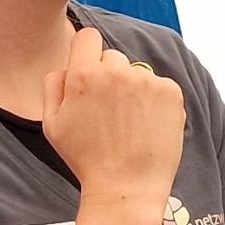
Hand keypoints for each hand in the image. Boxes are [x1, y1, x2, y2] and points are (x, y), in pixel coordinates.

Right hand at [42, 26, 184, 204]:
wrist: (126, 186)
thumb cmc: (87, 159)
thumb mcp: (53, 124)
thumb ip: (53, 85)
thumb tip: (66, 65)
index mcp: (84, 75)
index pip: (88, 37)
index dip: (87, 52)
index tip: (90, 69)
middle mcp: (117, 72)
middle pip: (112, 57)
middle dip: (109, 77)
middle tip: (109, 112)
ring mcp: (147, 81)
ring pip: (137, 72)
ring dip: (133, 89)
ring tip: (129, 124)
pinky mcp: (171, 92)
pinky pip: (159, 85)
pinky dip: (155, 101)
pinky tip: (146, 125)